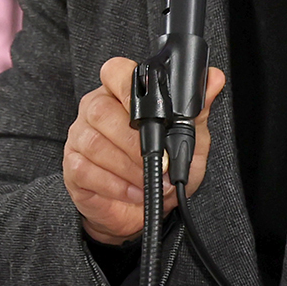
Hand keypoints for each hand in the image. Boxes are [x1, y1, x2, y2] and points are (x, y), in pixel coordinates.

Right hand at [64, 56, 224, 245]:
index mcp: (121, 94)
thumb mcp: (188, 139)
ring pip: (95, 143)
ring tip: (150, 180)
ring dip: (128, 167)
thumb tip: (214, 79)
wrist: (141, 212)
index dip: (129, 87)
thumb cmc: (163, 169)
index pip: (115, 73)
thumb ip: (197, 110)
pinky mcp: (72, 166)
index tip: (150, 111)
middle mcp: (95, 109)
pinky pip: (86, 170)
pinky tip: (134, 192)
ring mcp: (79, 137)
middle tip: (160, 161)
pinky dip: (115, 185)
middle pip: (102, 111)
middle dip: (134, 141)